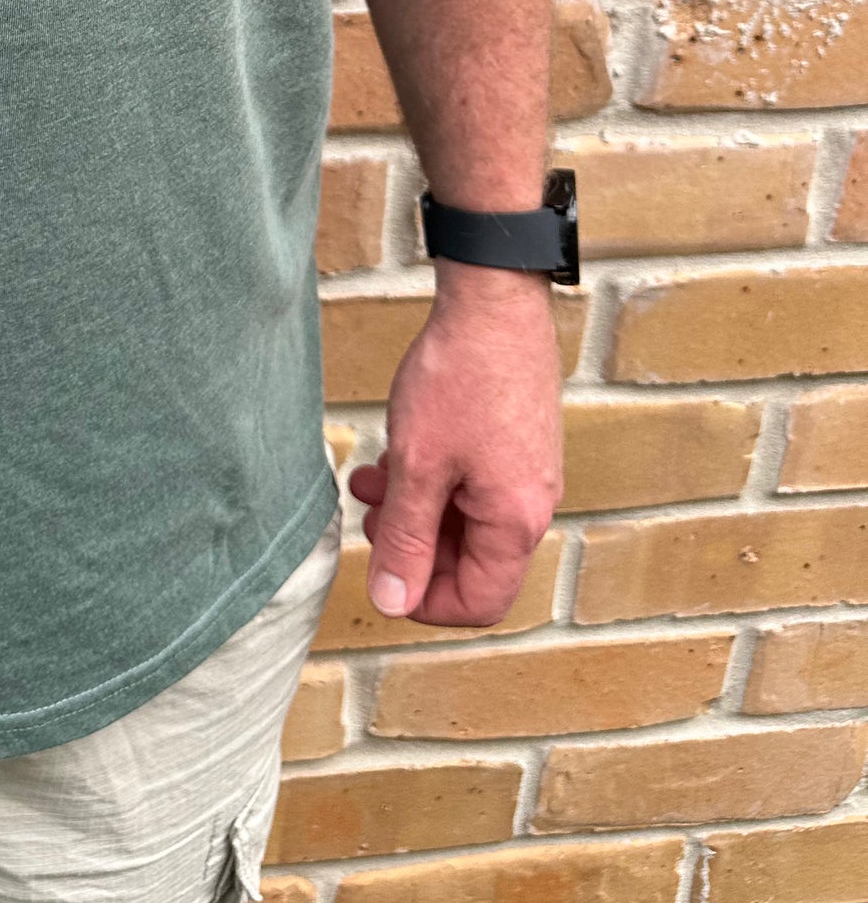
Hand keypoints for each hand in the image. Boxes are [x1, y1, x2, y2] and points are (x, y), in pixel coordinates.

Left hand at [348, 263, 561, 626]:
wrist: (493, 301)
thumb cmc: (460, 376)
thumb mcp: (418, 464)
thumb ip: (405, 537)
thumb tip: (394, 600)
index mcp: (514, 521)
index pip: (480, 601)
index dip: (426, 601)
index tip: (385, 578)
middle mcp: (530, 503)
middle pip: (471, 562)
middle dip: (412, 546)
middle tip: (371, 519)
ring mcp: (526, 472)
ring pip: (464, 519)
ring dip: (414, 509)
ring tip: (371, 483)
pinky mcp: (515, 443)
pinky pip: (472, 486)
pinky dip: (432, 481)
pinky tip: (396, 456)